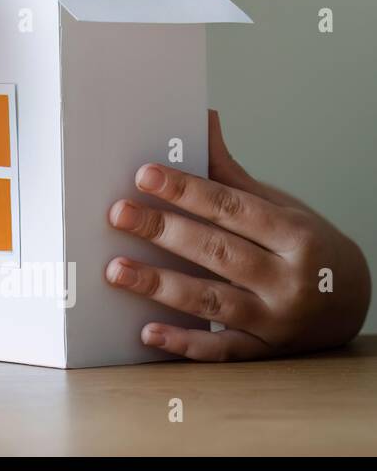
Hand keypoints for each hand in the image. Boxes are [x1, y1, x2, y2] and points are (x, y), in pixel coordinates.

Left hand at [104, 110, 370, 360]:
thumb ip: (231, 174)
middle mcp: (289, 279)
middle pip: (217, 252)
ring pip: (212, 302)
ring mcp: (277, 320)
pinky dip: (183, 344)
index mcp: (294, 235)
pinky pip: (219, 350)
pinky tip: (147, 332)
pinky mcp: (263, 351)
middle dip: (164, 231)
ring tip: (116, 270)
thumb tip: (203, 120)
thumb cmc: (307, 246)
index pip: (232, 208)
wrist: (352, 302)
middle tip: (119, 213)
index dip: (187, 190)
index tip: (145, 174)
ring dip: (160, 286)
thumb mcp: (280, 207)